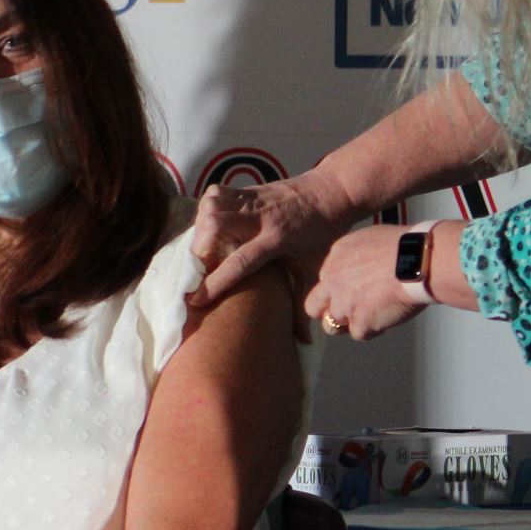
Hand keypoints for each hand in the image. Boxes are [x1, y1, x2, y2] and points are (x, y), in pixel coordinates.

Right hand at [192, 173, 347, 325]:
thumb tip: (305, 341)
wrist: (334, 191)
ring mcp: (253, 199)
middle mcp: (261, 217)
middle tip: (199, 265)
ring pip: (213, 204)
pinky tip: (210, 223)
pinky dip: (207, 208)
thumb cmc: (325, 233)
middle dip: (200, 246)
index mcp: (277, 239)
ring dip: (201, 225)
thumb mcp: (316, 268)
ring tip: (203, 245)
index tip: (195, 300)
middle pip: (217, 223)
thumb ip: (305, 303)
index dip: (216, 282)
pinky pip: (216, 192)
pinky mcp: (249, 188)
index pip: (240, 262)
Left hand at [306, 224, 429, 342]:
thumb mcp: (372, 237)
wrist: (416, 261)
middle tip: (347, 311)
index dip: (339, 287)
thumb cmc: (405, 246)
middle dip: (327, 310)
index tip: (353, 289)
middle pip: (314, 305)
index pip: (325, 279)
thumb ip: (358, 254)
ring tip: (371, 317)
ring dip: (348, 323)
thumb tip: (363, 265)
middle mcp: (333, 281)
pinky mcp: (359, 323)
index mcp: (337, 256)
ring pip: (331, 325)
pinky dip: (373, 329)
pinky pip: (359, 334)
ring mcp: (343, 304)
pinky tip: (387, 318)